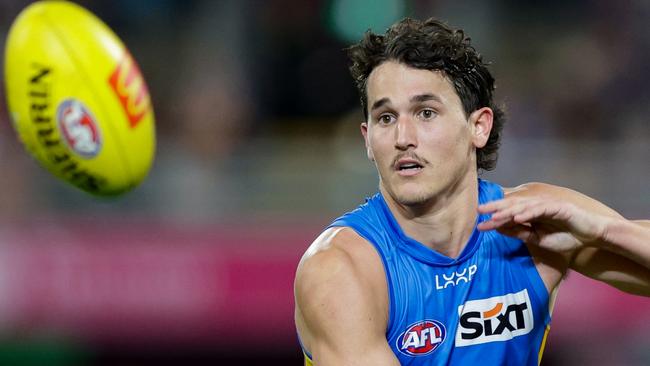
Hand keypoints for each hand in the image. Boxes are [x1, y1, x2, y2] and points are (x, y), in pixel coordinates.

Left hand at [477, 196, 609, 253]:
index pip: (509, 215)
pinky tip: (518, 216)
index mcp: (531, 214)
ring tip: (495, 215)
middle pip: (513, 205)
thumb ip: (521, 233)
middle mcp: (537, 206)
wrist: (592, 236)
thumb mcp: (539, 240)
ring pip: (524, 206)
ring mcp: (548, 205)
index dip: (494, 219)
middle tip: (479, 210)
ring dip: (509, 210)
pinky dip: (529, 212)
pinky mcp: (559, 207)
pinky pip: (541, 209)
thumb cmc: (567, 238)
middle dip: (495, 207)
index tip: (480, 225)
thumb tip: (499, 229)